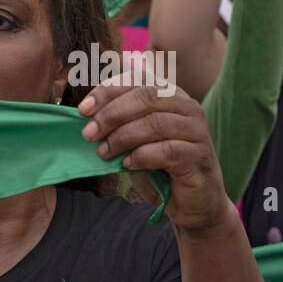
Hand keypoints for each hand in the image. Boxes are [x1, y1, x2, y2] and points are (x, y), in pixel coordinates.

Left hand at [79, 66, 233, 232]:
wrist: (194, 202)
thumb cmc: (161, 167)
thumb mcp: (136, 139)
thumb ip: (119, 123)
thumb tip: (86, 115)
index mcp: (171, 94)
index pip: (138, 79)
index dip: (108, 91)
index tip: (83, 110)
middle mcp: (188, 107)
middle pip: (146, 97)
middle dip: (111, 114)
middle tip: (89, 134)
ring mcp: (197, 131)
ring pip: (155, 123)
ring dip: (123, 137)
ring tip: (104, 153)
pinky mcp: (199, 157)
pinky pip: (168, 151)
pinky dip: (142, 156)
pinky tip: (127, 165)